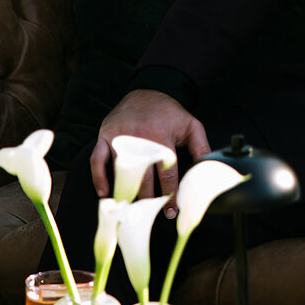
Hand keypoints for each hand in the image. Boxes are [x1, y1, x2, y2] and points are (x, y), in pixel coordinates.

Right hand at [90, 90, 209, 212]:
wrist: (149, 89)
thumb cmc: (171, 112)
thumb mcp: (192, 126)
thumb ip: (201, 148)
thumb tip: (207, 171)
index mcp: (162, 138)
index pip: (167, 174)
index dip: (170, 195)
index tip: (172, 210)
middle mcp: (140, 139)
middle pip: (143, 178)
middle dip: (150, 200)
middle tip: (153, 214)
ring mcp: (120, 137)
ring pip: (121, 172)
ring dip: (126, 193)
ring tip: (131, 211)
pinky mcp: (105, 135)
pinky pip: (97, 160)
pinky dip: (98, 177)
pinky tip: (105, 193)